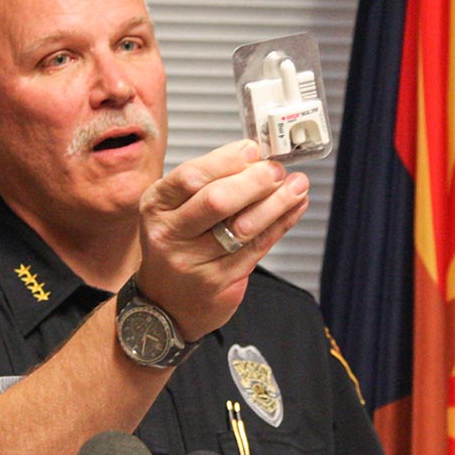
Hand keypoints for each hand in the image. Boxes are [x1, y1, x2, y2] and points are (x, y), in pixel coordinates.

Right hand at [132, 139, 309, 340]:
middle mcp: (170, 234)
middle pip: (217, 201)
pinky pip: (257, 249)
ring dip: (277, 203)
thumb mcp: (174, 210)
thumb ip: (208, 184)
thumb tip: (255, 158)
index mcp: (157, 206)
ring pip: (243, 227)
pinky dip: (280, 225)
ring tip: (297, 186)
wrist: (165, 305)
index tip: (253, 150)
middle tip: (277, 170)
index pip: (191, 176)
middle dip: (255, 181)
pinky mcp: (219, 283)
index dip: (227, 160)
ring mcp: (194, 262)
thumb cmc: (176, 247)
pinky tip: (293, 209)